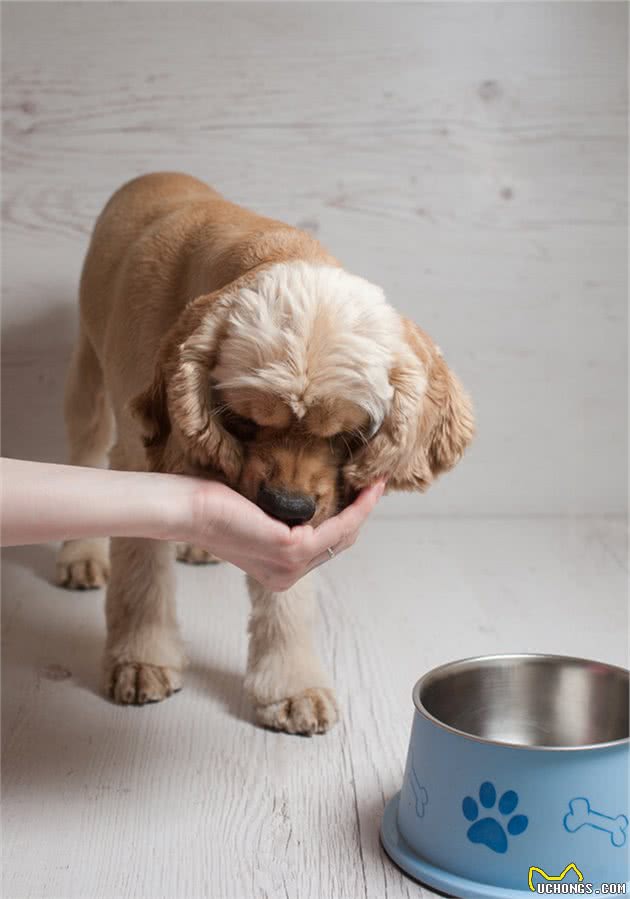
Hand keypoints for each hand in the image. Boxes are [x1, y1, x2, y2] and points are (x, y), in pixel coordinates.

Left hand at [187, 479, 385, 590]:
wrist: (188, 509)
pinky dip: (355, 509)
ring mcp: (290, 567)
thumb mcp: (255, 514)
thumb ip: (282, 516)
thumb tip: (306, 494)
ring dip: (363, 509)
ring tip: (374, 484)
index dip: (348, 521)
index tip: (363, 494)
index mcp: (279, 573)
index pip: (324, 549)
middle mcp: (287, 577)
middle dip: (360, 514)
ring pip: (342, 536)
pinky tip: (364, 491)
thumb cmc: (212, 506)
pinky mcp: (290, 550)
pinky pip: (336, 529)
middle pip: (339, 544)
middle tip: (374, 484)